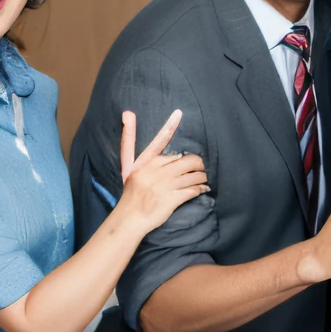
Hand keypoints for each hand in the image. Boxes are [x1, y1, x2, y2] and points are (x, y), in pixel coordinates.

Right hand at [117, 110, 208, 231]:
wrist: (129, 218)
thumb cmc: (131, 193)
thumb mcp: (128, 169)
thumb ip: (129, 145)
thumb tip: (127, 113)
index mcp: (145, 162)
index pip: (159, 141)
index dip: (169, 126)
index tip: (178, 113)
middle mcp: (155, 171)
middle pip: (189, 160)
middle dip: (198, 165)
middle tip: (199, 169)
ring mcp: (165, 185)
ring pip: (195, 175)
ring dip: (202, 177)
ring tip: (202, 179)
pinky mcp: (172, 198)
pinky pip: (195, 189)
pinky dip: (201, 188)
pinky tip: (202, 189)